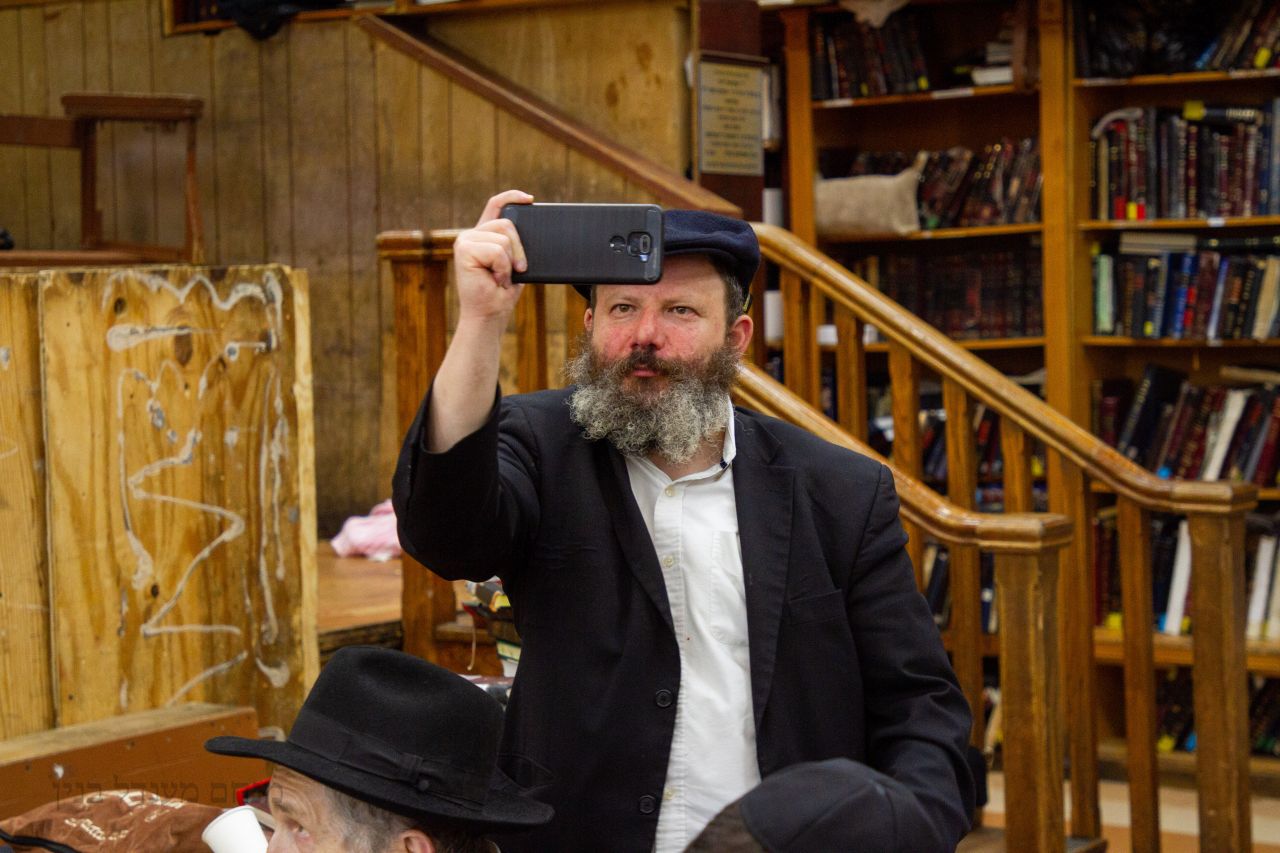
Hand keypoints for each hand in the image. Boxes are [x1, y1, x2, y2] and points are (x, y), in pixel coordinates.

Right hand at [452, 189, 532, 322]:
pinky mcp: (463, 249)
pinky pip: (497, 250)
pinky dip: (502, 268)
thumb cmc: (502, 294)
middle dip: (520, 248)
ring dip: (510, 262)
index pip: (496, 205)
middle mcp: (472, 234)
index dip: (512, 197)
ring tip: (500, 278)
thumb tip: (535, 230)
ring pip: (504, 237)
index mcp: (484, 235)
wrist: (489, 316)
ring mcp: (465, 240)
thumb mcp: (515, 264)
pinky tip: (494, 279)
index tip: (530, 199)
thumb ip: (516, 245)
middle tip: (516, 271)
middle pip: (508, 223)